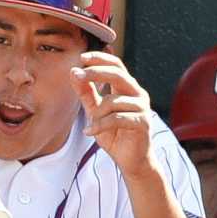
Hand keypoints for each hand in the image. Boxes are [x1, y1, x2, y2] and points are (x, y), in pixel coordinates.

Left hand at [72, 51, 154, 177]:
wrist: (131, 160)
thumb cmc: (114, 134)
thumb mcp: (95, 112)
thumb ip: (86, 93)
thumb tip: (74, 72)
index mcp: (127, 88)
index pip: (116, 65)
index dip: (100, 58)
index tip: (82, 57)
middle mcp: (137, 94)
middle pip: (118, 74)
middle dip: (96, 72)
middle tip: (78, 74)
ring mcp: (142, 108)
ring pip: (113, 101)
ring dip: (96, 113)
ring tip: (90, 124)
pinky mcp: (143, 122)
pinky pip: (116, 118)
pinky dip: (100, 125)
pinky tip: (89, 132)